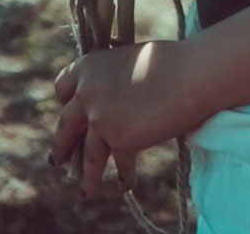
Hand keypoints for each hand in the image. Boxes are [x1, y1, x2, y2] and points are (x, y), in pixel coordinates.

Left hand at [51, 40, 202, 196]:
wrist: (190, 73)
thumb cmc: (168, 60)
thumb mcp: (128, 61)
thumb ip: (110, 80)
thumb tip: (108, 101)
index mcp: (88, 66)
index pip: (63, 87)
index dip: (67, 102)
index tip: (71, 114)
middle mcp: (87, 92)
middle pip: (65, 126)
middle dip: (62, 146)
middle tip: (58, 159)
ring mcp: (101, 118)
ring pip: (89, 154)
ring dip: (88, 175)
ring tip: (87, 189)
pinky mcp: (119, 139)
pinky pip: (120, 162)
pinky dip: (125, 174)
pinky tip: (126, 183)